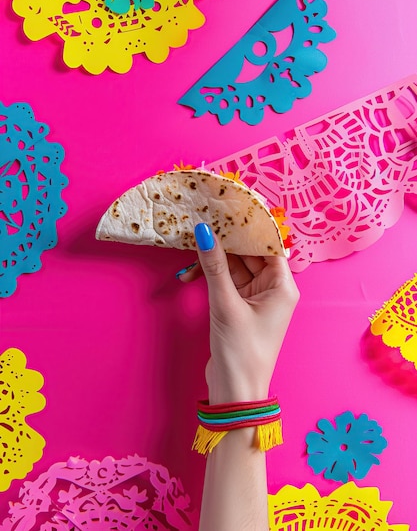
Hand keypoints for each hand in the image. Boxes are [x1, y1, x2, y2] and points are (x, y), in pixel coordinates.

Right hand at [178, 223, 298, 403]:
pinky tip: (190, 272)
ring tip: (190, 246)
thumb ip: (214, 267)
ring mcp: (255, 299)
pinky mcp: (240, 307)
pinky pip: (226, 282)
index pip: (268, 246)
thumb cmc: (241, 351)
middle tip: (201, 223)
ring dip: (213, 260)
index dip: (249, 228)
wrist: (236, 392)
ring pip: (234, 267)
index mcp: (282, 286)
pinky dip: (210, 276)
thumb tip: (204, 230)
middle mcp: (272, 289)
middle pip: (249, 254)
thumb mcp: (226, 305)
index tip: (228, 209)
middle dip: (225, 242)